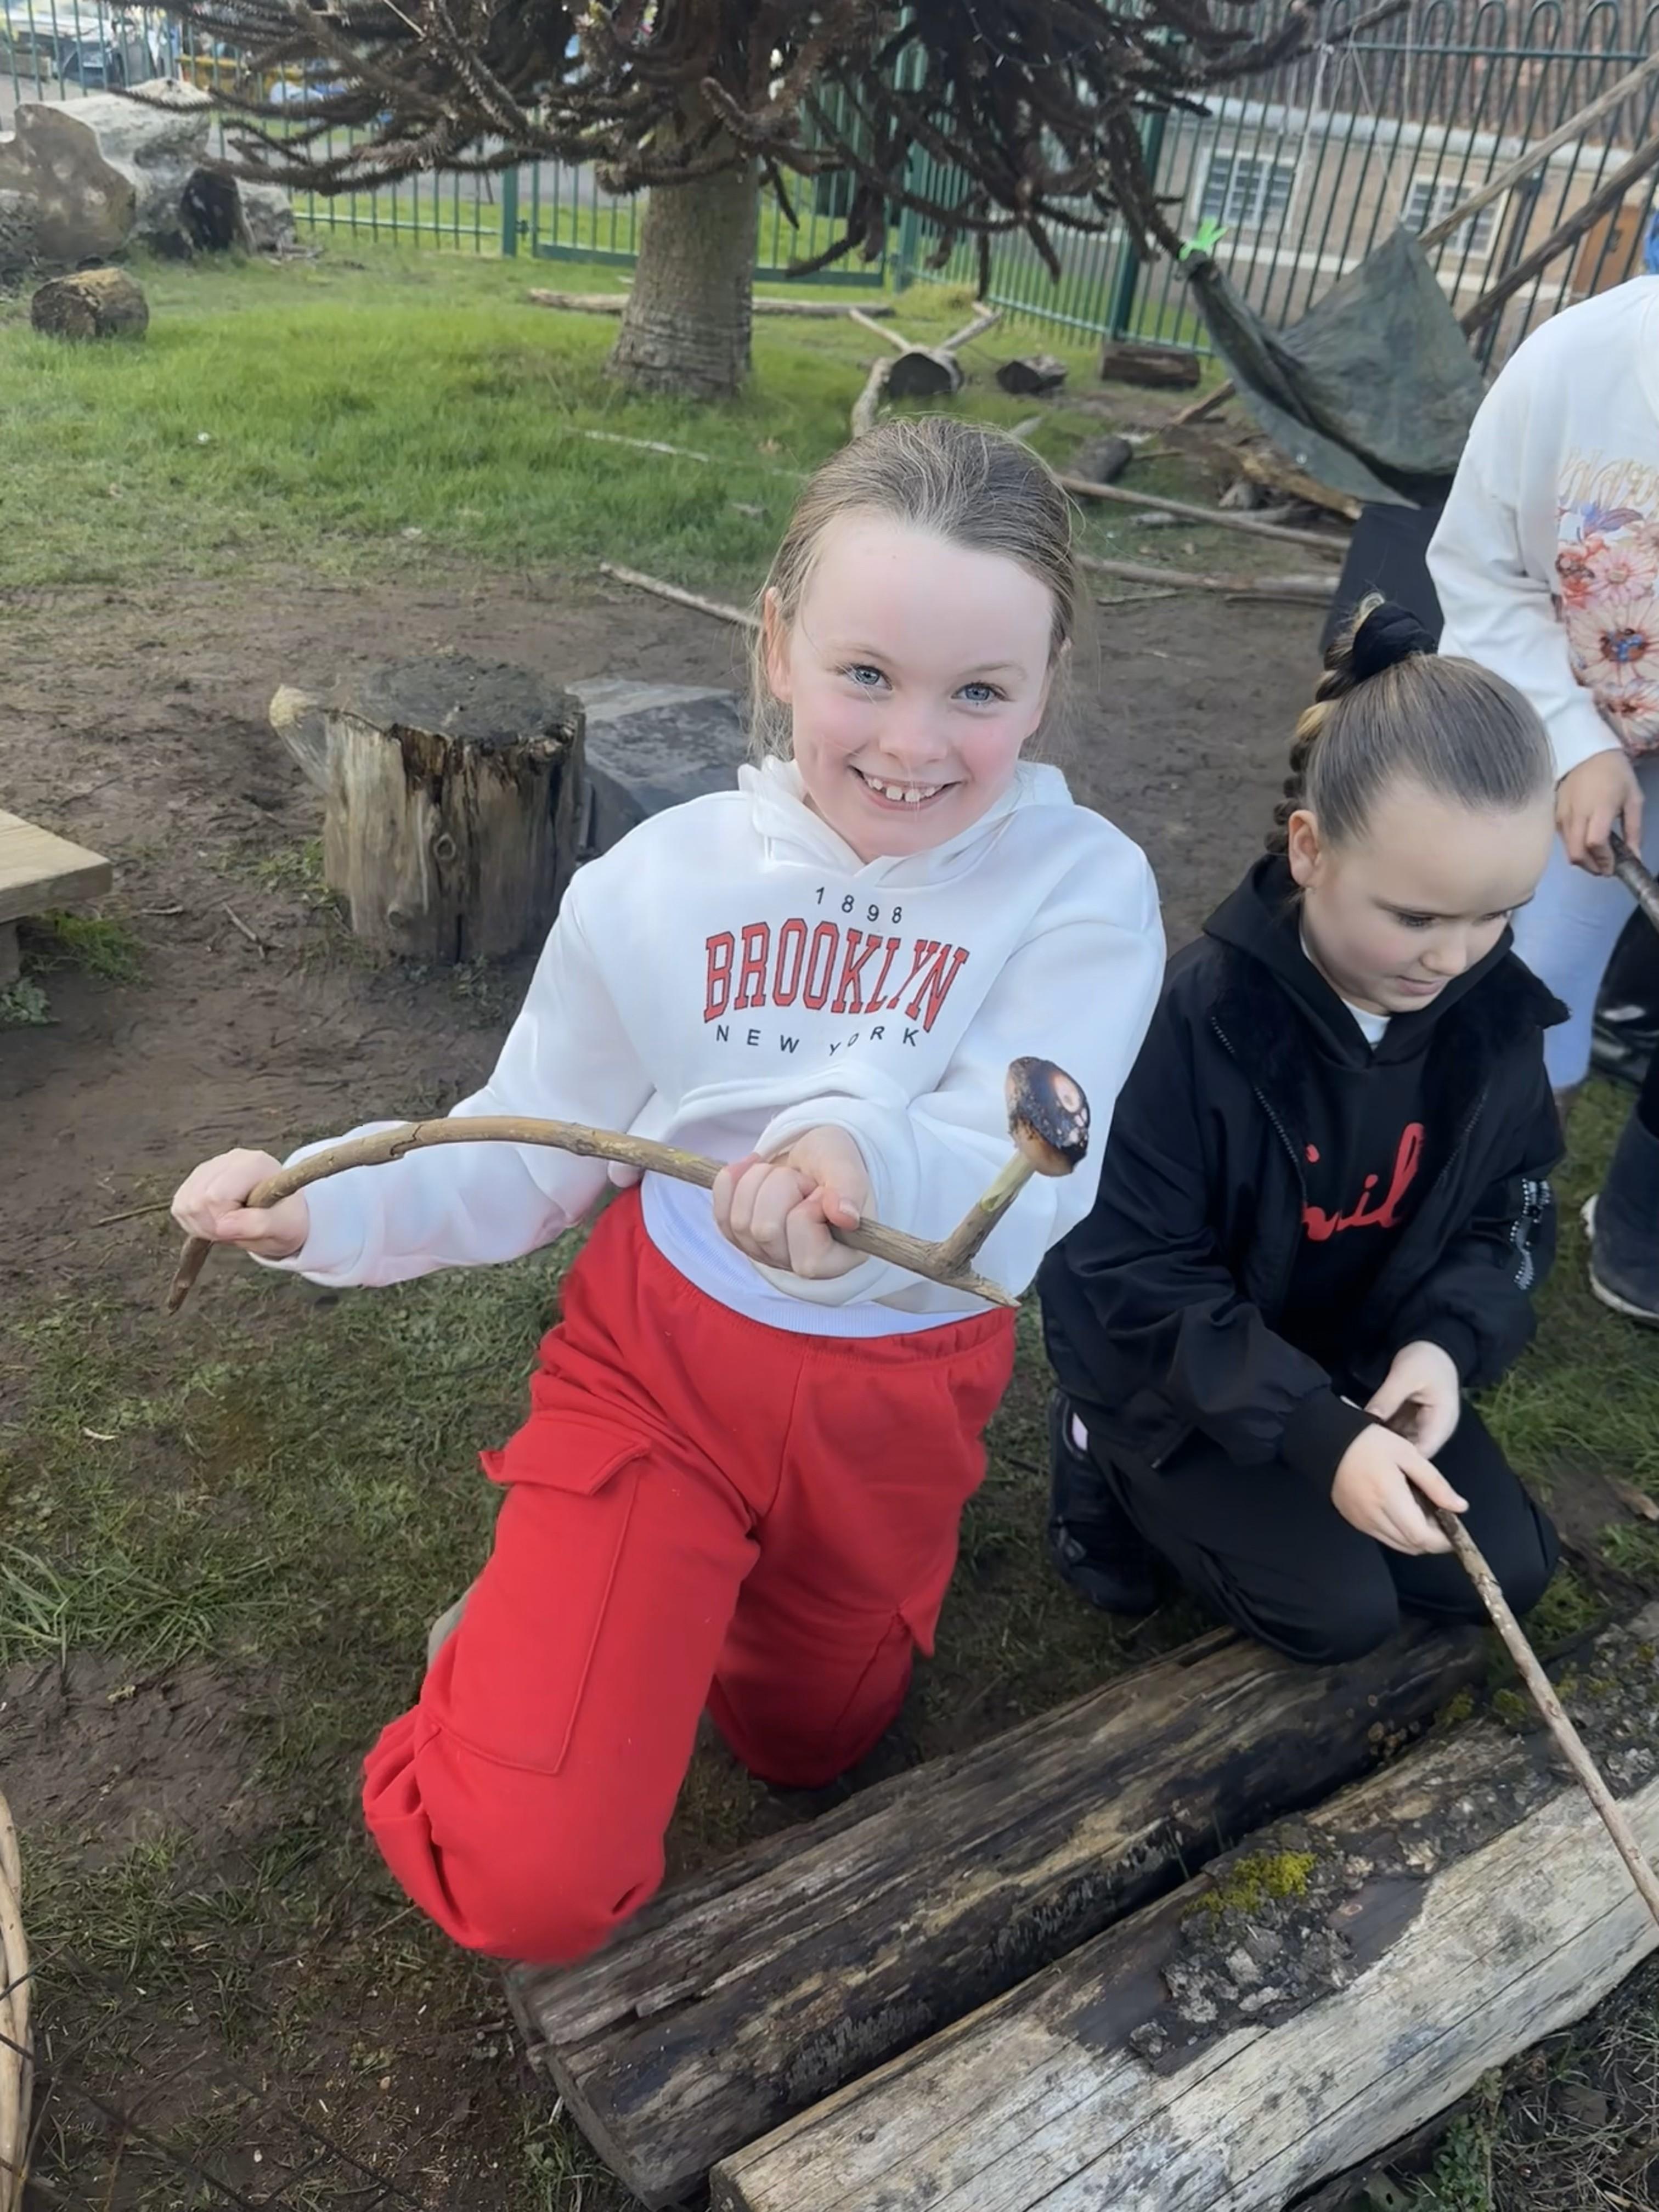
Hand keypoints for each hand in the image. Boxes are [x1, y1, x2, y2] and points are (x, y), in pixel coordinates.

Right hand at [171, 1148, 309, 1260]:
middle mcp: (229, 1159)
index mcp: (254, 1164)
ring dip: (202, 1226)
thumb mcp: (284, 1226)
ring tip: (228, 1226)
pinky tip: (216, 1222)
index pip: (216, 1196)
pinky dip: (194, 1222)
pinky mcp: (197, 1178)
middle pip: (196, 1199)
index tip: (241, 1229)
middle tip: (234, 1230)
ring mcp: (210, 1166)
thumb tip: (222, 1226)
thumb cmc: (286, 1219)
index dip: (222, 1221)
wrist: (282, 1214)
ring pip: (184, 1203)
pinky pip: (180, 1205)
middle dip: (211, 1225)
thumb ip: (257, 1224)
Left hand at [713, 1126, 871, 1279]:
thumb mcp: (846, 1165)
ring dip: (759, 1180)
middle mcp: (798, 1265)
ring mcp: (765, 1254)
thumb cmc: (832, 1164)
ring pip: (740, 1221)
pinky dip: (732, 1181)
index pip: (808, 1256)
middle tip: (802, 1179)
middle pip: (765, 1232)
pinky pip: (720, 1212)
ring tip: (784, 1175)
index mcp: (837, 1260)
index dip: (809, 1212)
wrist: (810, 1156)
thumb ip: (849, 1188)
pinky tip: (754, 1165)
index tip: (821, 1192)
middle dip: (781, 1186)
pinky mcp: (740, 1238)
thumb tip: (845, 1216)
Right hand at [1332, 1424, 1468, 1554]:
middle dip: (1431, 1539)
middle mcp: (1374, 1516)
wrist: (1326, 1442)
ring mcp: (1361, 1522)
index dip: (1442, 1541)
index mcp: (1390, 1498)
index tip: (1455, 1530)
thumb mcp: (1409, 1454)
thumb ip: (1435, 1483)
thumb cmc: (1370, 1443)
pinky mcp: (1354, 1521)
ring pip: (1398, 1545)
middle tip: (1440, 1518)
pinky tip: (1402, 1512)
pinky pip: (1383, 1536)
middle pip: (1411, 1546)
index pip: (1422, 1537)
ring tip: (1422, 1513)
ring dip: (1416, 1538)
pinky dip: (1399, 1533)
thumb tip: (1460, 1507)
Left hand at [1365, 1340, 1461, 1459]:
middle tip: (1358, 1444)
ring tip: (1357, 1438)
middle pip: (1410, 1453)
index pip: (1421, 1454)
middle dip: (1386, 1452)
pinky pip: (1395, 1433)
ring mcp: (1422, 1428)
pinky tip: (1364, 1430)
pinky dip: (1381, 1432)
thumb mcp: (1405, 1375)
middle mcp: (1434, 1431)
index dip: (1399, 1460)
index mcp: (1441, 1423)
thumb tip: (1367, 1419)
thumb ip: (1388, 1398)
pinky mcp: (1411, 1423)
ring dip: (1381, 1442)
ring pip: (1400, 1445)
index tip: (1371, 1454)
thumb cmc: (1426, 1359)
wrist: (1434, 1347)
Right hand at [1557, 749, 1642, 873]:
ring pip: (1567, 849)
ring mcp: (1562, 815)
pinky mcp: (1553, 815)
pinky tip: (1585, 842)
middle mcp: (1577, 814)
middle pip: (1577, 852)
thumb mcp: (1634, 799)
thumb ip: (1634, 830)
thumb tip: (1635, 857)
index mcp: (1600, 807)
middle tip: (1604, 868)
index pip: (1596, 843)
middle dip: (1591, 867)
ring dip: (1582, 859)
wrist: (1587, 753)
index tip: (1612, 868)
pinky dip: (1574, 847)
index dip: (1603, 860)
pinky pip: (1562, 839)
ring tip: (1596, 857)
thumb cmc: (1615, 774)